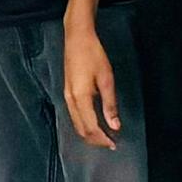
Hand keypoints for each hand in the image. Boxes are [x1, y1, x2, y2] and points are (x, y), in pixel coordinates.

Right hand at [62, 20, 121, 148]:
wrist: (77, 37)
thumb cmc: (93, 54)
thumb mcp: (106, 79)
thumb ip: (110, 104)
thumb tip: (115, 125)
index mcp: (80, 98)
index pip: (91, 128)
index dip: (103, 139)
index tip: (115, 144)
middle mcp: (70, 100)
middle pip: (81, 130)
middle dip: (95, 140)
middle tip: (111, 143)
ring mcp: (66, 96)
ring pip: (76, 124)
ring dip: (90, 133)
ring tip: (105, 136)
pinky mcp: (67, 92)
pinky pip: (74, 116)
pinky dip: (85, 124)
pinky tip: (94, 123)